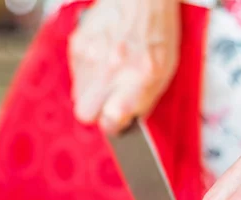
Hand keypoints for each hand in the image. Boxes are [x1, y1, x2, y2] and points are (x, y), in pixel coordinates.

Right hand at [68, 0, 179, 134]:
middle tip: (108, 101)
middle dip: (96, 112)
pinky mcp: (77, 46)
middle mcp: (111, 69)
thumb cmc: (157, 31)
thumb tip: (125, 123)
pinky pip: (76, 75)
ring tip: (108, 75)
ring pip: (78, 95)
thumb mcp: (165, 71)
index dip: (112, 125)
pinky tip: (101, 60)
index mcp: (137, 78)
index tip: (116, 122)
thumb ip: (144, 101)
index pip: (109, 122)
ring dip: (91, 92)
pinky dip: (87, 73)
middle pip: (85, 114)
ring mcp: (91, 57)